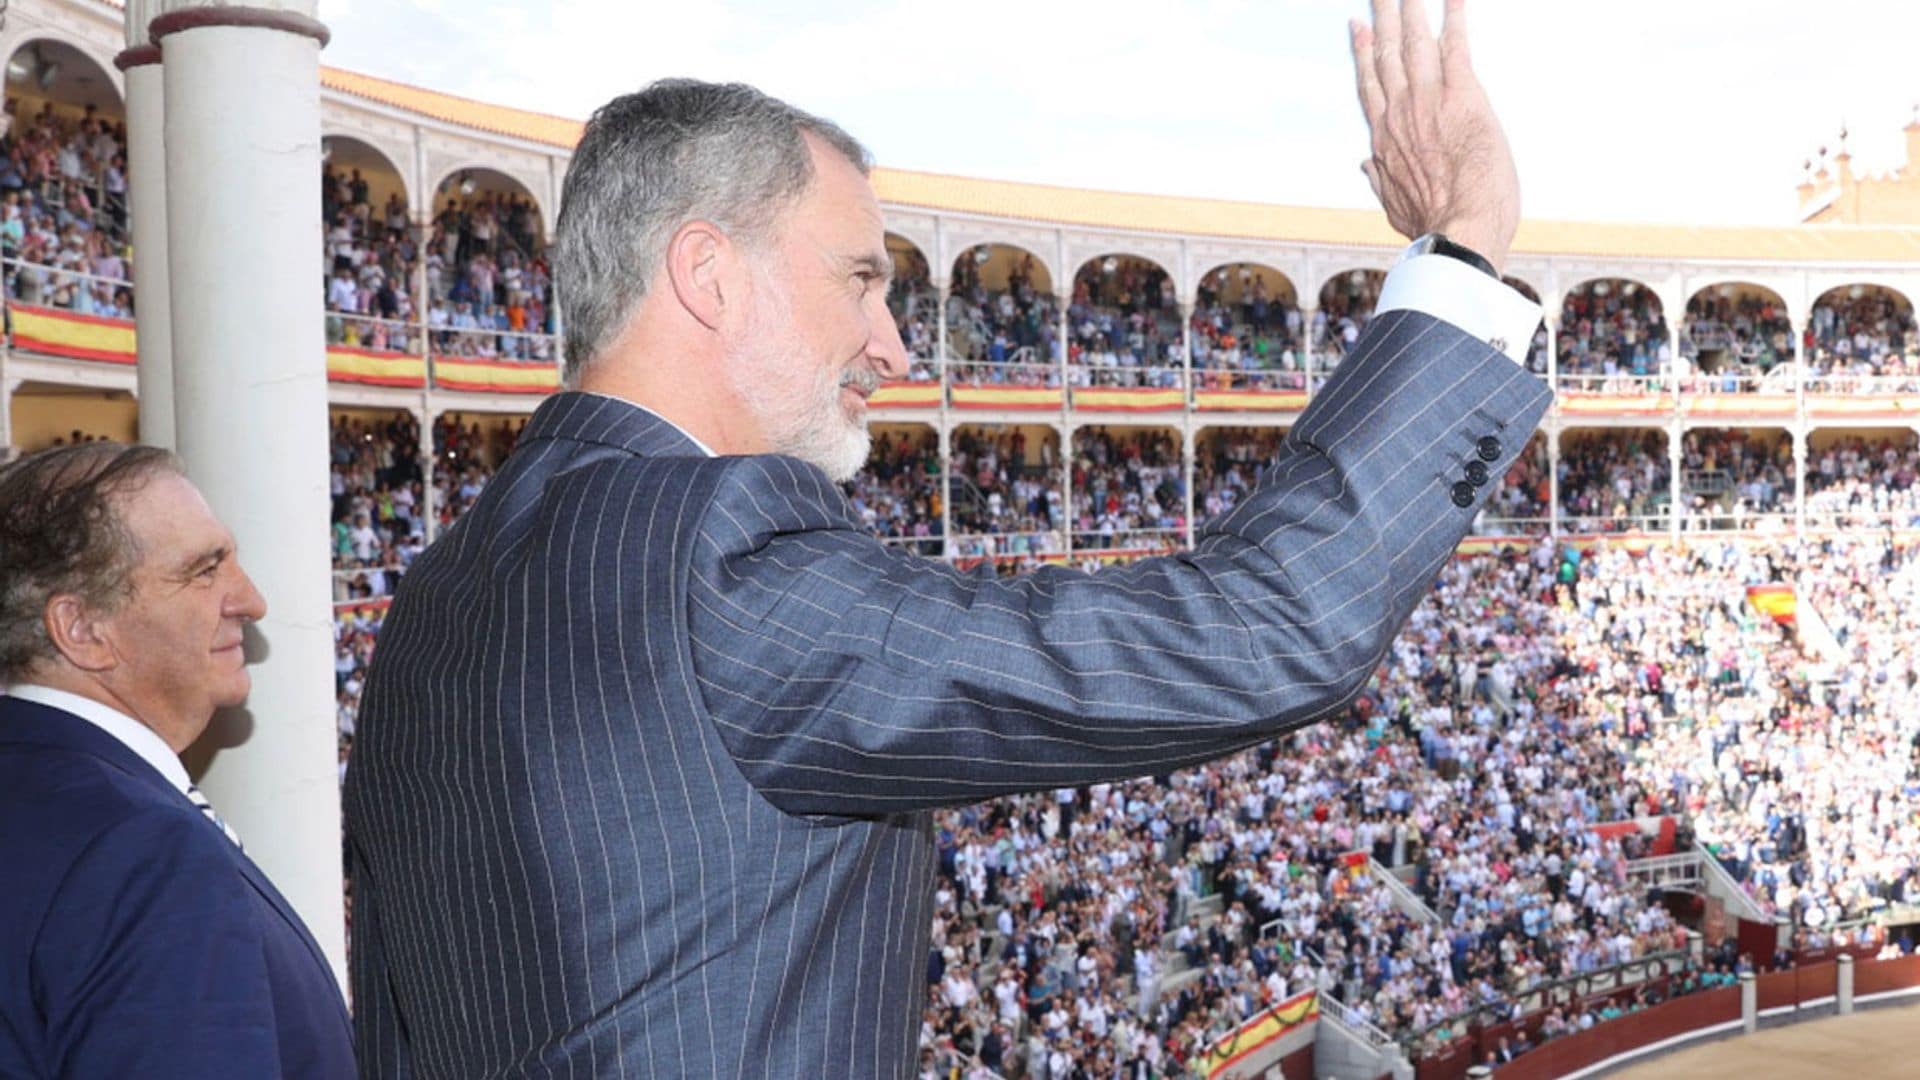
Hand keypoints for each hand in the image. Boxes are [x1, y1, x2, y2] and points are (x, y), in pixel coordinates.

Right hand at [1351, 0, 1518, 274]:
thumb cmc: (1431, 224)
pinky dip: (1455, 18)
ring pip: (1415, 41)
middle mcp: (1400, 111)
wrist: (1458, 228)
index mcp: (1384, 137)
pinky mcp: (1462, 96)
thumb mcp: (1396, 206)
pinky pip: (1456, 46)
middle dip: (1383, 15)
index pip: (1369, 84)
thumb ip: (1379, 180)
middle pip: (1387, 52)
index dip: (1362, 51)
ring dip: (1411, 8)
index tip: (1357, 26)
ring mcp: (1428, 100)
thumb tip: (1364, 165)